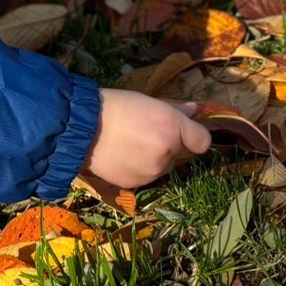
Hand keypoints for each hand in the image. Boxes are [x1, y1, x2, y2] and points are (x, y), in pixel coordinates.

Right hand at [82, 90, 210, 196]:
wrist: (82, 127)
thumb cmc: (116, 106)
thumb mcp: (148, 102)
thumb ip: (175, 110)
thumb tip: (194, 111)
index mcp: (172, 127)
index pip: (203, 141)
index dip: (194, 136)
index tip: (183, 132)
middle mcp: (167, 152)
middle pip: (179, 153)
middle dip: (168, 145)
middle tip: (144, 133)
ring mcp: (152, 172)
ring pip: (162, 166)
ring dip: (153, 158)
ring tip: (129, 144)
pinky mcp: (136, 184)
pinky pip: (145, 176)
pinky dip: (138, 168)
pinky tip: (121, 156)